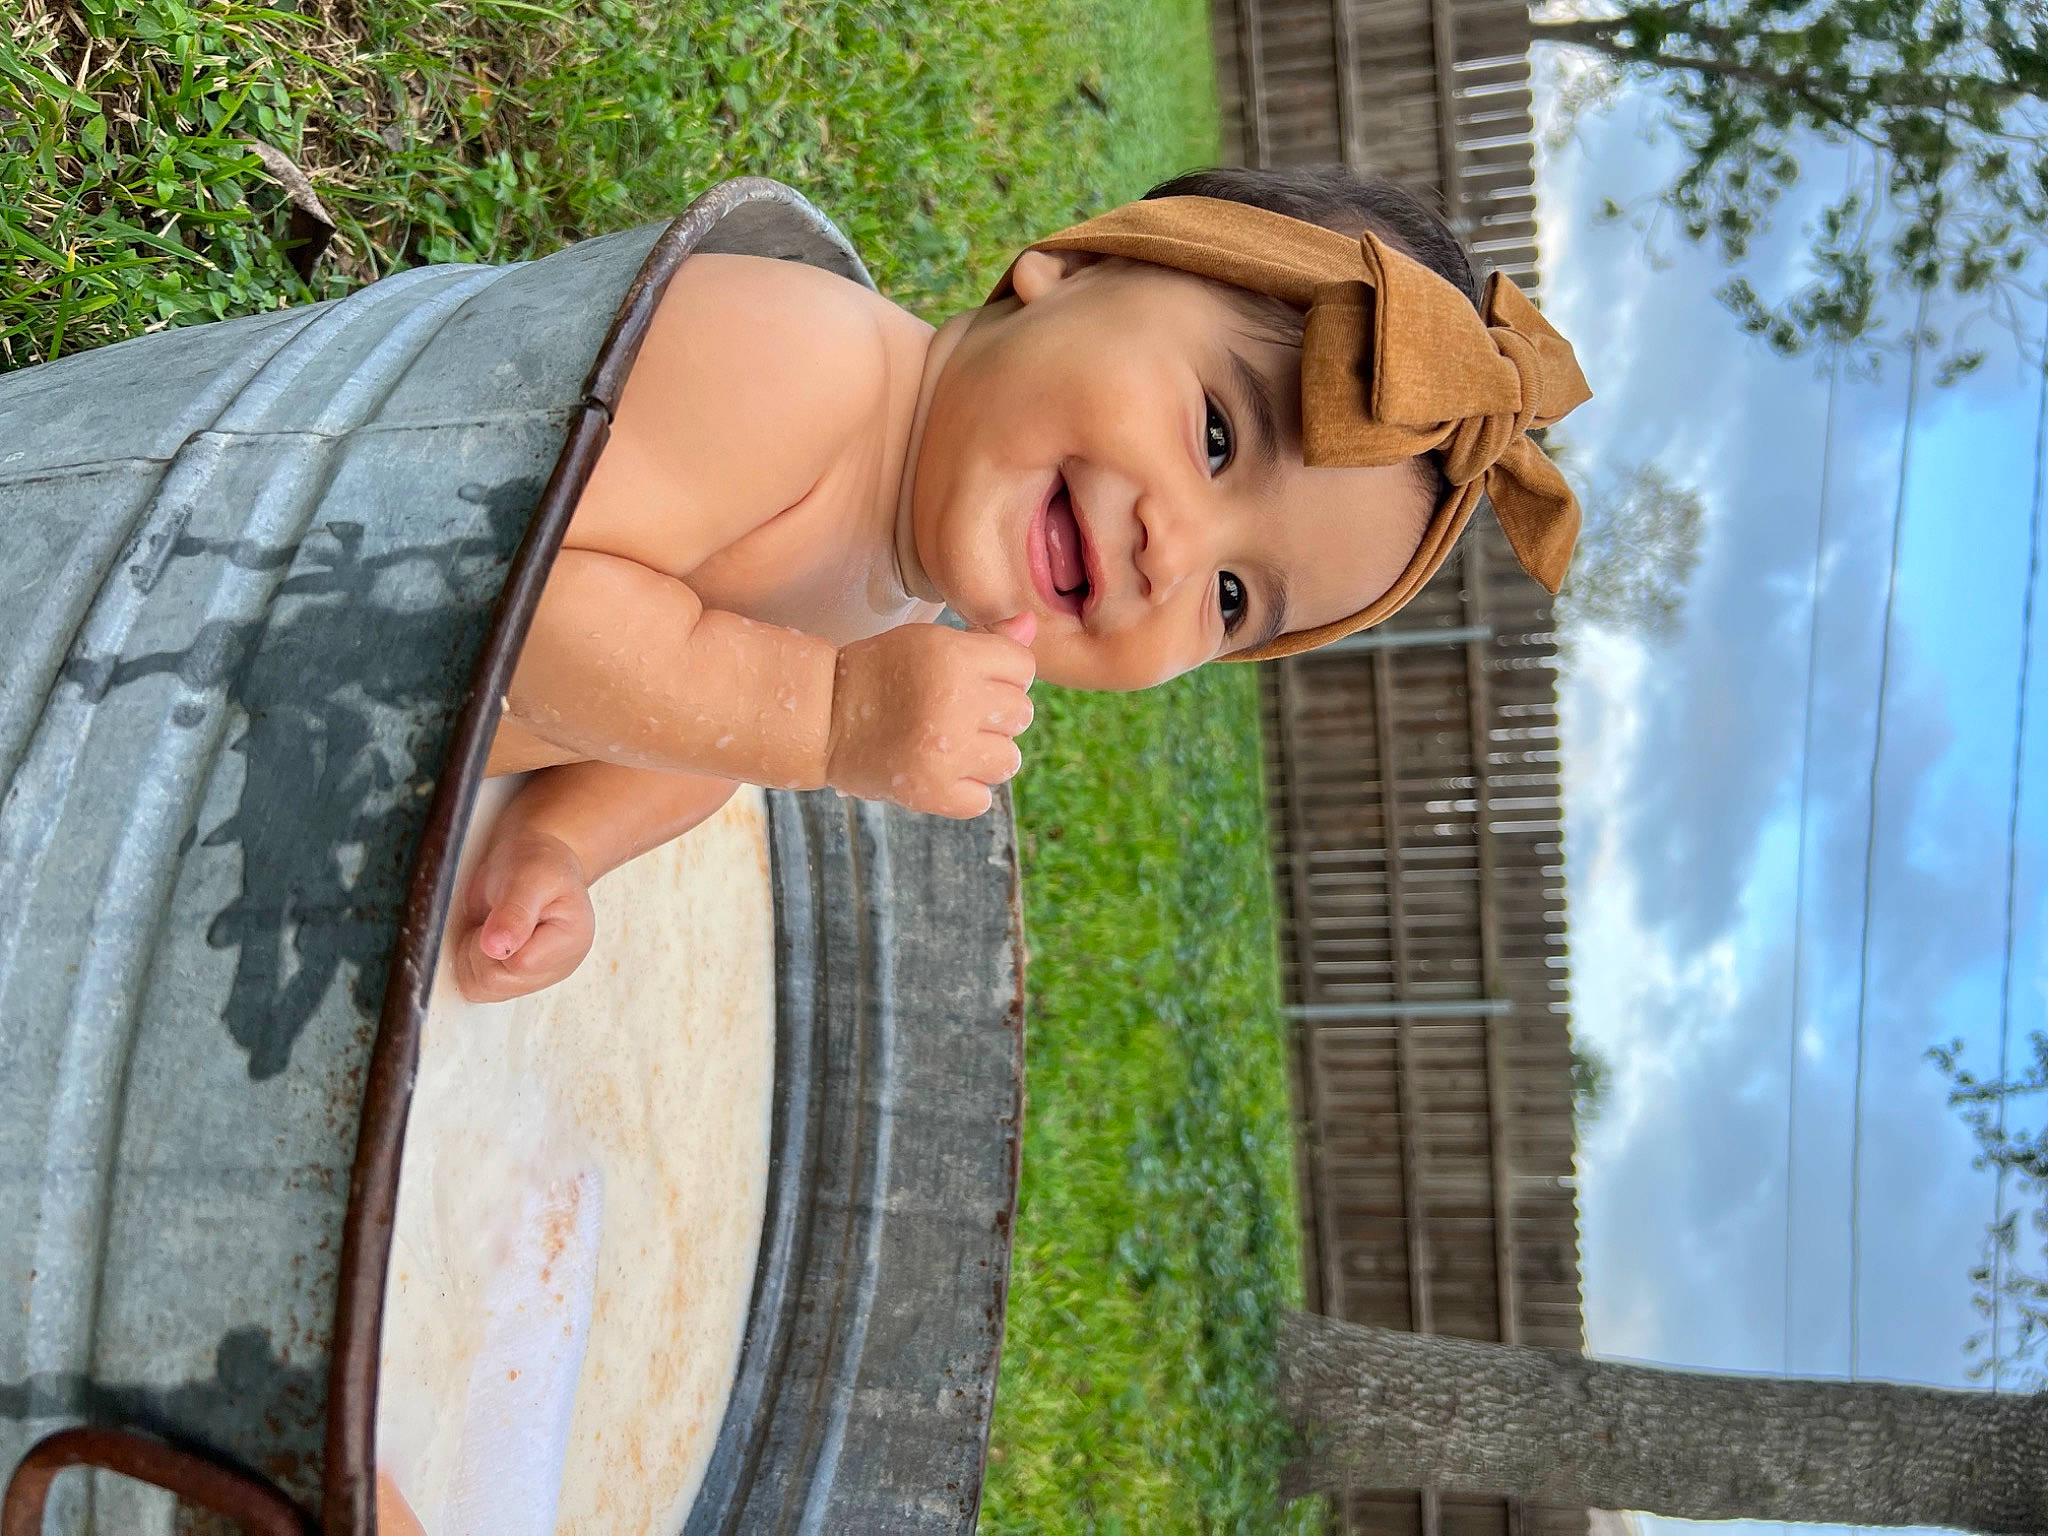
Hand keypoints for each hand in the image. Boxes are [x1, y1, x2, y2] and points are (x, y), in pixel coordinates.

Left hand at [450, 826, 596, 1002]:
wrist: (535, 857)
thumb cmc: (538, 862)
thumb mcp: (530, 876)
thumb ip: (514, 912)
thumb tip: (497, 947)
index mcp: (571, 942)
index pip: (518, 965)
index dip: (493, 941)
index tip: (498, 912)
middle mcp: (557, 967)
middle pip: (496, 984)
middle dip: (479, 949)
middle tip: (491, 919)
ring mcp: (535, 978)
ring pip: (482, 990)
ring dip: (472, 958)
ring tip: (489, 928)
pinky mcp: (515, 981)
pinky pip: (478, 988)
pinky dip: (470, 964)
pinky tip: (485, 940)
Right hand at [825, 613, 1036, 817]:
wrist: (823, 717)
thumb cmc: (881, 672)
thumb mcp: (929, 641)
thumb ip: (987, 638)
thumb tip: (1031, 623)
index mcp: (955, 658)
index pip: (1023, 668)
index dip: (1004, 675)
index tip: (976, 682)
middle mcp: (955, 703)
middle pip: (1021, 714)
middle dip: (995, 715)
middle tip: (958, 714)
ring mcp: (945, 752)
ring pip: (1008, 760)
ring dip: (985, 756)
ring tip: (951, 745)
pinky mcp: (932, 791)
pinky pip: (982, 799)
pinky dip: (965, 791)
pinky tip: (940, 771)